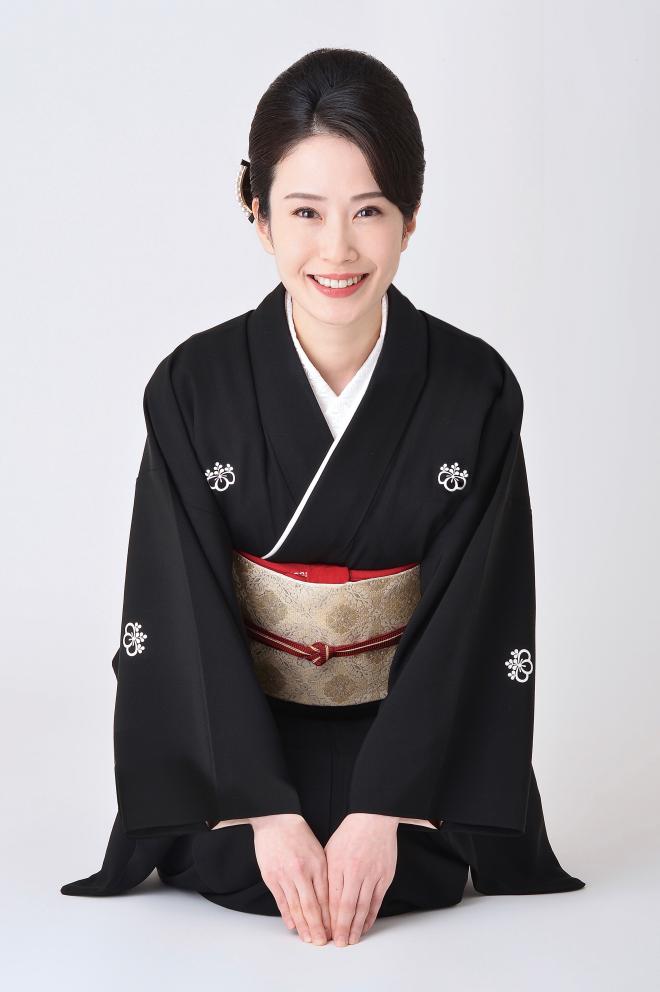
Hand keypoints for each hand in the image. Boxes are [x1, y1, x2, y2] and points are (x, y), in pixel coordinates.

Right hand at [250, 813, 330, 944]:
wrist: (275, 820)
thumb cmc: (299, 834)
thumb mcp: (317, 851)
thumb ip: (323, 875)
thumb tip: (328, 900)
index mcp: (318, 865)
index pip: (326, 898)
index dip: (330, 917)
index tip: (335, 930)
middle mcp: (302, 872)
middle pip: (312, 907)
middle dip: (318, 928)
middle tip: (322, 942)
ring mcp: (285, 876)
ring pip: (296, 908)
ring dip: (303, 926)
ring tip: (308, 939)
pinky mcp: (271, 877)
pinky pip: (281, 901)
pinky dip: (287, 915)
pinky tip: (292, 925)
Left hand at [324, 813, 398, 945]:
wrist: (373, 819)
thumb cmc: (349, 833)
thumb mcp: (330, 851)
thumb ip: (327, 875)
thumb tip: (321, 900)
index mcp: (337, 865)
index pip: (331, 900)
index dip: (328, 920)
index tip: (325, 932)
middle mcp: (354, 872)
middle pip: (346, 908)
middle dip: (342, 929)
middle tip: (339, 944)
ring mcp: (371, 875)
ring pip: (363, 908)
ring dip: (357, 927)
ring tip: (352, 940)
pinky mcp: (385, 877)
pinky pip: (376, 902)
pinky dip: (371, 916)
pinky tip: (365, 925)